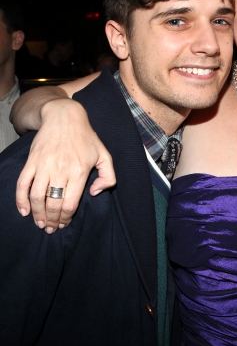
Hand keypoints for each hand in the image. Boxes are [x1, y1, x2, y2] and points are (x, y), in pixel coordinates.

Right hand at [15, 98, 115, 232]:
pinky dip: (21, 200)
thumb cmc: (87, 138)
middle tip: (51, 228)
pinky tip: (24, 211)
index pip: (70, 203)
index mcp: (80, 170)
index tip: (64, 224)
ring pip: (37, 197)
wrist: (65, 117)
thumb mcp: (105, 155)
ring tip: (40, 223)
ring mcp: (44, 165)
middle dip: (52, 220)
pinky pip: (22, 185)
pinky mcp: (31, 162)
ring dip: (37, 214)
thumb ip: (108, 177)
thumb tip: (94, 193)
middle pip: (53, 204)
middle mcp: (61, 169)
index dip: (66, 218)